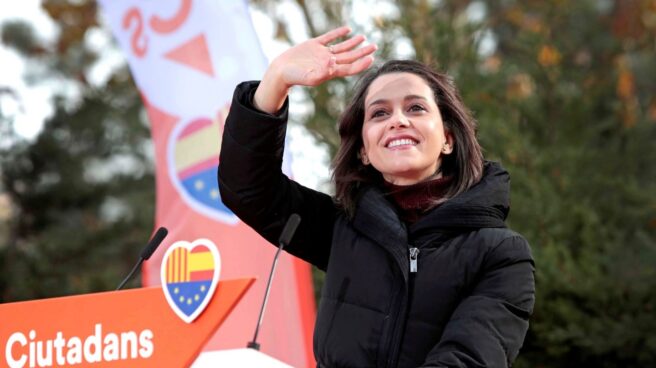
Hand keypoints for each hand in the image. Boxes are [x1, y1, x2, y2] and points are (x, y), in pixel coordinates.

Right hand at [254, 26, 376, 113]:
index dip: (361, 64)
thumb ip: (321, 73)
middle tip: (375, 46)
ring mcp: (322, 53)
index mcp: (330, 72)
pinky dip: (338, 33)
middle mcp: (328, 62)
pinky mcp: (314, 45)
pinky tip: (347, 29)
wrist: (281, 71)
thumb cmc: (294, 77)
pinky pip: (329, 38)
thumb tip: (334, 65)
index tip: (371, 58)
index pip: (350, 68)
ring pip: (341, 47)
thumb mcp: (308, 78)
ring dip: (353, 42)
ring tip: (364, 37)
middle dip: (362, 52)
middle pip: (349, 57)